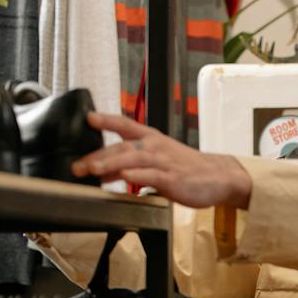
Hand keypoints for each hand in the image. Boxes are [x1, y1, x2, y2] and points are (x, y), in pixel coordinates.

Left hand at [72, 113, 252, 209]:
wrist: (220, 177)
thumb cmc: (187, 168)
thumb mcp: (157, 162)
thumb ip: (129, 165)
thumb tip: (101, 171)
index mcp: (152, 139)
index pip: (126, 125)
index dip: (107, 120)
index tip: (88, 118)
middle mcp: (156, 148)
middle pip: (123, 146)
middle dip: (98, 155)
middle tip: (78, 165)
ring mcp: (165, 163)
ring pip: (135, 159)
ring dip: (112, 163)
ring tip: (94, 169)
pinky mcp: (173, 180)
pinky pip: (153, 176)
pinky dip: (138, 176)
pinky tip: (126, 177)